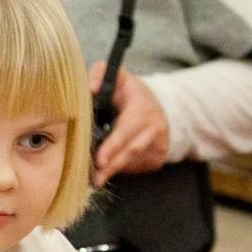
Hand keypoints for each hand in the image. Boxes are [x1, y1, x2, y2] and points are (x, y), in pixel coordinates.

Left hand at [90, 64, 168, 185]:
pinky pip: (136, 168)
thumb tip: (91, 88)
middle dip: (111, 166)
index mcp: (142, 108)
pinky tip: (109, 169)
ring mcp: (158, 145)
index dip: (113, 146)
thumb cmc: (131, 93)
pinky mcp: (156, 159)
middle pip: (130, 152)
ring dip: (112, 171)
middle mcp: (154, 128)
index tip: (100, 160)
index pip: (127, 129)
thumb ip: (100, 73)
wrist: (161, 106)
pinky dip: (121, 169)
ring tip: (95, 177)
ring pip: (132, 163)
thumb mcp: (118, 76)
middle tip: (94, 178)